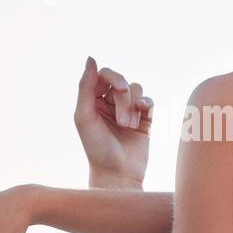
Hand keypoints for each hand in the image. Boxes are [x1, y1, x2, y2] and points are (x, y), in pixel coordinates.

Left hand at [74, 56, 152, 185]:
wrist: (118, 174)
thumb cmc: (96, 148)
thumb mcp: (84, 116)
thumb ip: (85, 87)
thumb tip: (91, 58)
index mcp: (92, 100)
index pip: (103, 74)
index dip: (113, 78)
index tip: (120, 89)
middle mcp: (109, 103)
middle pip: (121, 82)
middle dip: (124, 98)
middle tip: (122, 120)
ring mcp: (127, 110)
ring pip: (136, 90)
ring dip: (133, 108)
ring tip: (127, 127)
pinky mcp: (144, 118)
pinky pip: (148, 100)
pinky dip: (147, 104)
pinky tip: (144, 113)